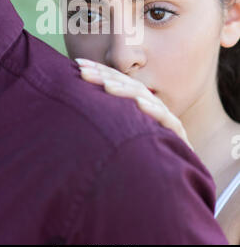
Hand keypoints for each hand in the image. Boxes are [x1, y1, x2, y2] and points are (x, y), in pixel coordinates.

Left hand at [75, 58, 193, 151]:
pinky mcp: (176, 133)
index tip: (78, 64)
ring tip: (107, 86)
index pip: (117, 81)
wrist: (170, 182)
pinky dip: (153, 109)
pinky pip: (166, 119)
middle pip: (128, 85)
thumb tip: (70, 105)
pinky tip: (140, 103)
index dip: (99, 71)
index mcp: (136, 104)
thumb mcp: (116, 134)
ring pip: (144, 98)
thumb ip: (101, 117)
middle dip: (104, 77)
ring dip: (125, 90)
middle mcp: (150, 106)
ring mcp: (164, 118)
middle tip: (83, 72)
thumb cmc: (138, 156)